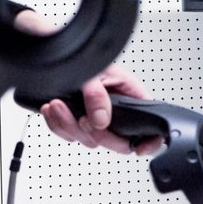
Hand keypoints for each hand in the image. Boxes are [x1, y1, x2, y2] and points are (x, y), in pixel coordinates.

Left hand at [37, 62, 162, 155]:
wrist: (60, 54)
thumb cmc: (85, 55)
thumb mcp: (95, 71)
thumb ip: (97, 95)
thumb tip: (101, 120)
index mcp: (130, 95)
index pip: (149, 125)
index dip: (149, 141)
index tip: (139, 149)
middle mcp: (116, 110)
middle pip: (117, 142)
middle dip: (96, 134)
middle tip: (83, 118)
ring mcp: (97, 118)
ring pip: (90, 140)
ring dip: (70, 125)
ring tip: (58, 105)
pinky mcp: (78, 122)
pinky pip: (70, 135)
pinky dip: (58, 124)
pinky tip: (53, 109)